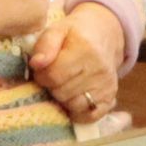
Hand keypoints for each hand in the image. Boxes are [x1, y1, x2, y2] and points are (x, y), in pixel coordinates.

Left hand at [23, 1, 131, 123]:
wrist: (105, 34)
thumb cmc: (76, 33)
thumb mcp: (58, 29)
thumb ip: (45, 45)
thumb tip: (36, 64)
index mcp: (84, 49)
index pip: (54, 75)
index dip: (42, 75)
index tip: (42, 70)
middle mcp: (98, 69)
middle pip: (62, 93)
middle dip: (52, 87)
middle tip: (54, 77)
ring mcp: (106, 85)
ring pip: (74, 105)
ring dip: (64, 99)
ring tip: (64, 85)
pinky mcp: (110, 97)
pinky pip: (90, 115)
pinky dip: (79, 112)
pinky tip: (74, 99)